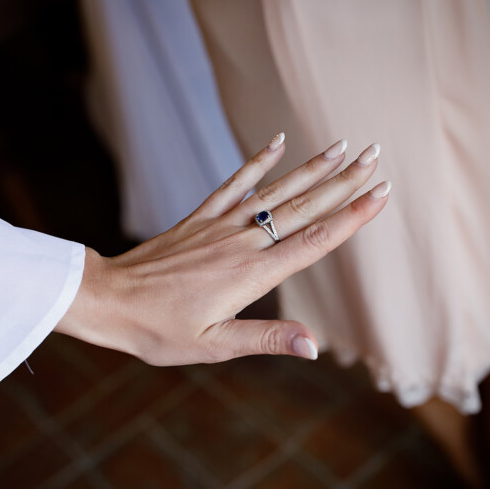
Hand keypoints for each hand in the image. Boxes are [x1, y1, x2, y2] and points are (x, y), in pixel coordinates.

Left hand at [55, 134, 389, 365]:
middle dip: (343, 182)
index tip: (380, 193)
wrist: (108, 299)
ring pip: (275, 190)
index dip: (351, 216)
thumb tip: (314, 345)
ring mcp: (221, 225)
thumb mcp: (212, 346)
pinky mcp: (201, 218)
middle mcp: (242, 242)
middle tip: (376, 156)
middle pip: (303, 207)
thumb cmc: (157, 329)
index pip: (313, 240)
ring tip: (342, 145)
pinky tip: (278, 143)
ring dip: (311, 168)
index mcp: (251, 275)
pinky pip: (234, 184)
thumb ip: (265, 339)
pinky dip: (258, 162)